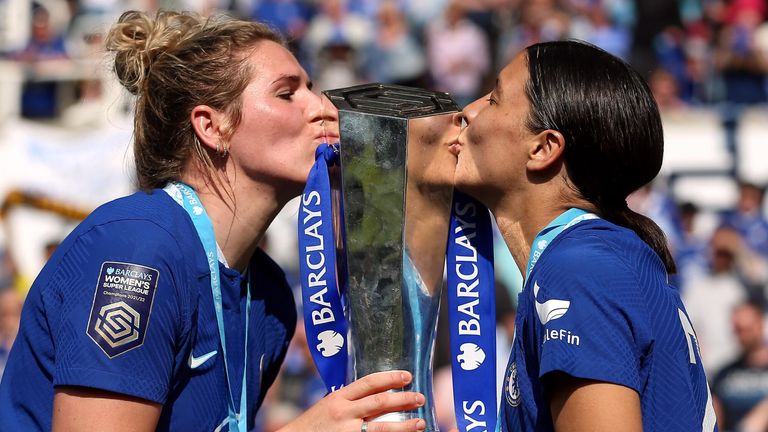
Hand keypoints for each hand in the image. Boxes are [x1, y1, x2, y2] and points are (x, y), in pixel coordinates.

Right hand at [279, 370, 426, 431]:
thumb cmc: (312, 426)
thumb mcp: (327, 407)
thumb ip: (349, 401)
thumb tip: (375, 394)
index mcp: (338, 399)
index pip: (368, 383)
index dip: (390, 378)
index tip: (407, 376)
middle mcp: (343, 414)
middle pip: (379, 403)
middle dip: (403, 400)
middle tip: (420, 397)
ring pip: (382, 427)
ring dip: (404, 425)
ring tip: (420, 422)